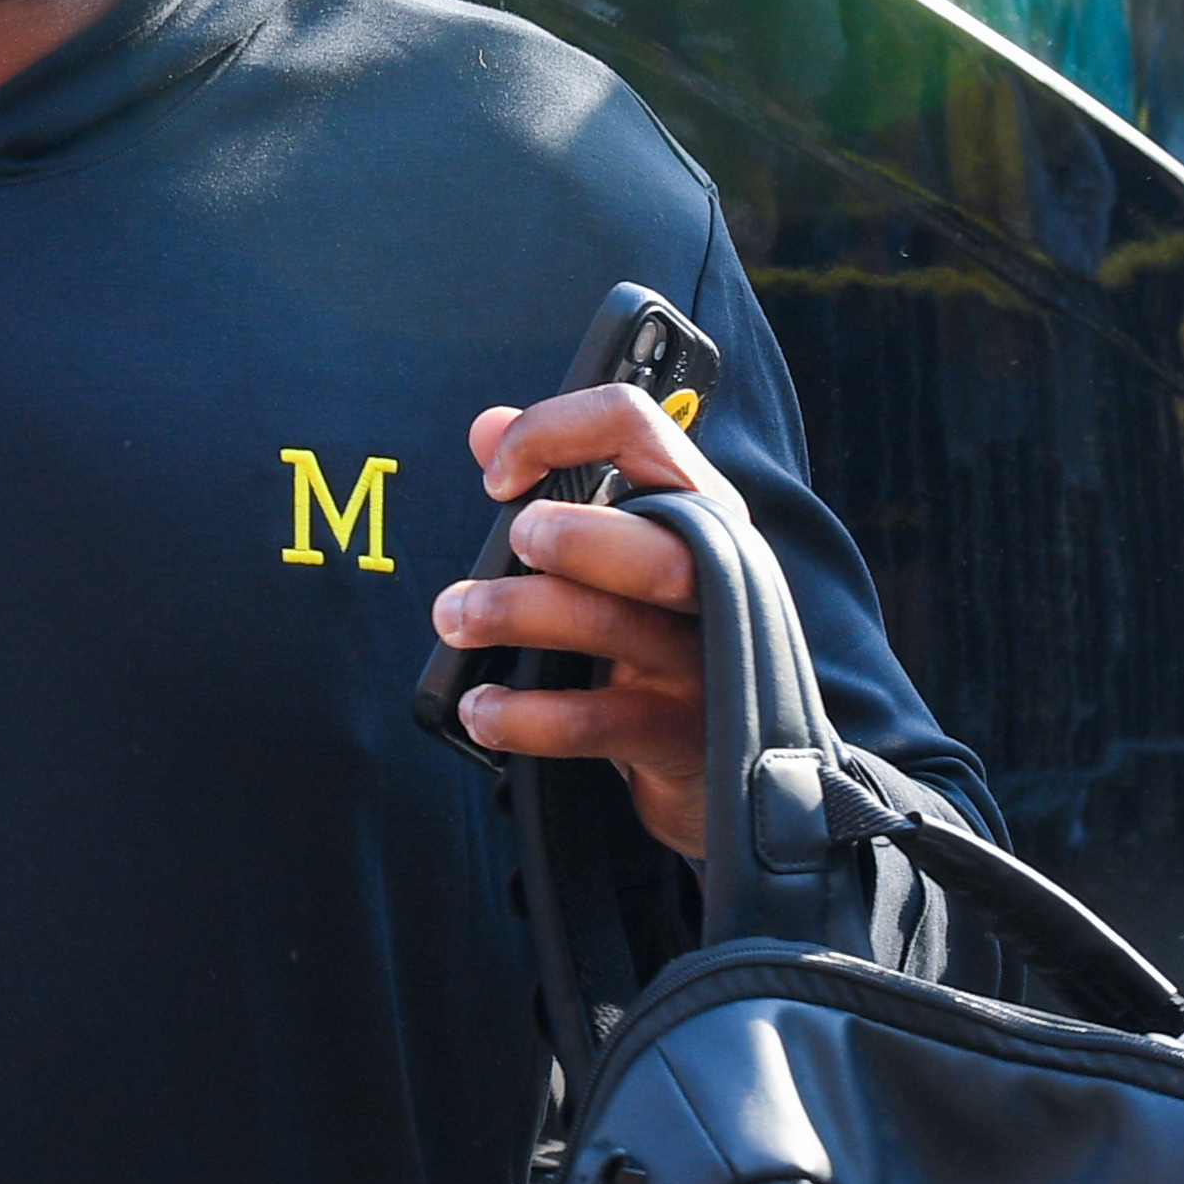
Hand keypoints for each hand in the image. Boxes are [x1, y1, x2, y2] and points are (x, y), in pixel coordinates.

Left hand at [429, 382, 749, 859]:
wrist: (727, 757)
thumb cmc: (659, 632)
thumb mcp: (624, 550)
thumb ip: (558, 482)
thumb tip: (486, 426)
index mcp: (698, 510)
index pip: (637, 429)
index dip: (558, 430)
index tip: (502, 476)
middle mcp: (715, 577)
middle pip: (658, 545)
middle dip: (572, 535)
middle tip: (513, 541)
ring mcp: (702, 661)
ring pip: (613, 626)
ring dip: (514, 614)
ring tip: (455, 617)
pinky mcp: (676, 735)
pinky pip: (592, 721)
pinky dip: (520, 716)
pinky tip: (480, 707)